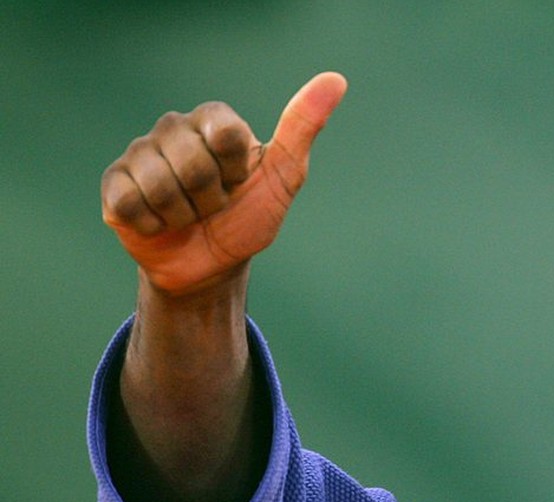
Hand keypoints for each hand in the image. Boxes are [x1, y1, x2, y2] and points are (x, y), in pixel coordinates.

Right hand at [101, 72, 347, 294]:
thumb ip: (303, 128)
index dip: (236, 170)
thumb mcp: (284, 177)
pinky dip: (154, 226)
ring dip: (184, 216)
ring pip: (160, 187)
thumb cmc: (249, 217)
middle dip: (211, 200)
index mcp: (213, 120)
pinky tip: (160, 223)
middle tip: (214, 206)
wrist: (213, 266)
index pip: (226, 134)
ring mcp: (140, 154)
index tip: (240, 181)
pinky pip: (130, 205)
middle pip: (194, 165)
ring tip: (189, 215)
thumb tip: (336, 80)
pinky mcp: (114, 185)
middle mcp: (173, 128)